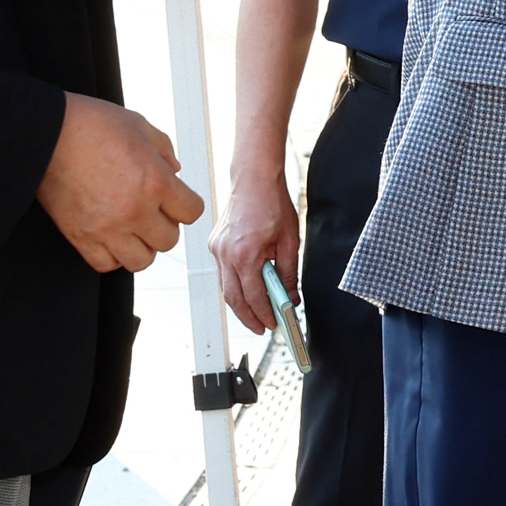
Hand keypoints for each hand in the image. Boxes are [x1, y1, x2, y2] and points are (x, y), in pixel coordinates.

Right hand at [40, 93, 202, 273]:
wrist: (45, 134)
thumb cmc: (91, 124)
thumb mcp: (139, 125)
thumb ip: (164, 150)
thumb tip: (175, 170)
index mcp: (156, 181)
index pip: (192, 212)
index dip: (186, 204)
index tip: (175, 199)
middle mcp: (135, 210)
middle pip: (169, 240)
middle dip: (164, 224)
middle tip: (151, 211)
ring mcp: (107, 228)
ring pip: (141, 261)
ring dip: (141, 245)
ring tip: (132, 228)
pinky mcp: (81, 237)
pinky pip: (106, 264)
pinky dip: (112, 255)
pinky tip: (110, 236)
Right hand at [213, 162, 300, 336]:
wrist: (254, 179)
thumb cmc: (272, 203)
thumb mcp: (290, 242)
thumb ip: (289, 274)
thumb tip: (291, 297)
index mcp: (245, 254)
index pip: (253, 297)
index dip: (264, 315)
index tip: (274, 325)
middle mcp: (225, 253)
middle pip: (234, 299)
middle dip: (249, 317)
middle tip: (264, 327)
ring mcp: (217, 249)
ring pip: (226, 288)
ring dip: (241, 304)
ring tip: (257, 314)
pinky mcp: (214, 244)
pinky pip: (223, 273)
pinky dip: (235, 286)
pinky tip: (248, 290)